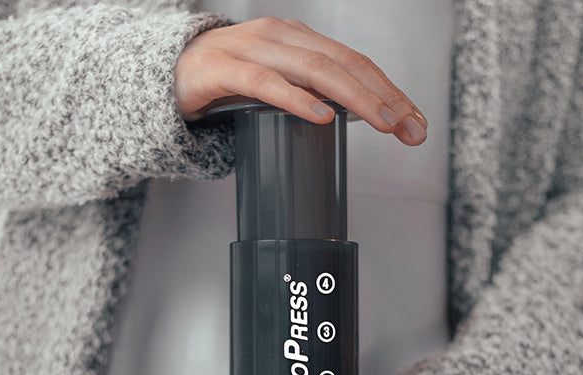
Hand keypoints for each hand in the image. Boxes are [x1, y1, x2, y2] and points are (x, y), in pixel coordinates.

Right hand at [174, 17, 426, 144]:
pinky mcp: (224, 69)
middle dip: (384, 97)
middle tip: (410, 128)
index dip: (389, 91)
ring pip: (314, 70)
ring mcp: (252, 48)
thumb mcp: (276, 84)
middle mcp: (282, 37)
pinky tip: (322, 116)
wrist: (167, 72)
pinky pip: (265, 83)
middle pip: (344, 64)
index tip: (416, 123)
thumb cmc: (227, 81)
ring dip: (354, 98)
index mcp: (299, 41)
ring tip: (383, 122)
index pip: (355, 64)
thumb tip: (348, 117)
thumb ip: (307, 92)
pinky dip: (296, 99)